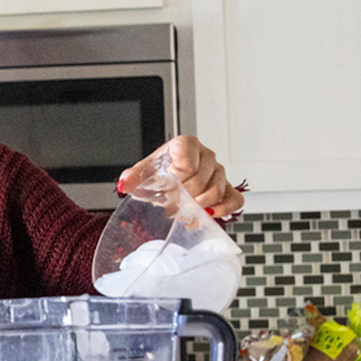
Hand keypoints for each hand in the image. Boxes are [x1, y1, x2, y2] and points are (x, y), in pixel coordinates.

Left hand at [119, 136, 243, 219]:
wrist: (172, 174)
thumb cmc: (162, 169)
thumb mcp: (145, 170)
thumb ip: (134, 176)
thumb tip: (125, 184)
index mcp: (187, 145)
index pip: (186, 165)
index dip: (174, 181)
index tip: (165, 188)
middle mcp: (206, 156)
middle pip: (199, 182)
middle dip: (182, 197)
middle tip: (170, 203)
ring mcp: (219, 172)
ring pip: (216, 191)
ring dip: (198, 206)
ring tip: (183, 211)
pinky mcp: (229, 188)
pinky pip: (235, 200)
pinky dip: (223, 210)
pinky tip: (208, 215)